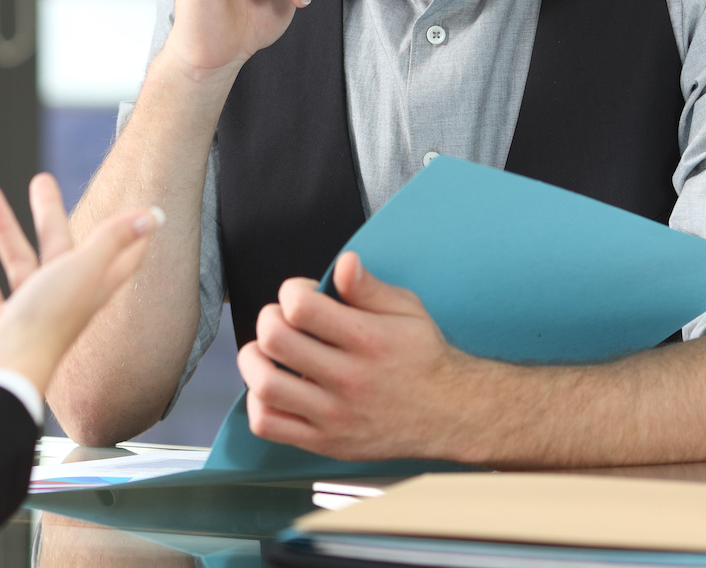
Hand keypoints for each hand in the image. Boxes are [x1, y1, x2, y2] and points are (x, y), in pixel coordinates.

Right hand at [0, 173, 161, 392]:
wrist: (6, 372)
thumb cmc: (49, 321)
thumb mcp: (83, 269)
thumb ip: (114, 239)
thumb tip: (155, 214)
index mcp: (90, 285)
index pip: (118, 255)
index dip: (128, 233)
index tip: (136, 210)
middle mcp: (62, 297)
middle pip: (57, 245)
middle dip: (48, 211)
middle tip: (40, 180)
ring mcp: (28, 311)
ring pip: (16, 258)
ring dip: (1, 225)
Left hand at [236, 251, 488, 460]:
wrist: (452, 415)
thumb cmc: (424, 358)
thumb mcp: (407, 310)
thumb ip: (368, 287)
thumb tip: (343, 263)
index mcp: (367, 340)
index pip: (300, 307)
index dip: (291, 291)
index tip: (302, 295)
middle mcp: (349, 379)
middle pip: (275, 340)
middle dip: (268, 319)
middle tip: (281, 320)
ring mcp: (335, 415)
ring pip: (265, 385)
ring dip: (253, 360)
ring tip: (266, 352)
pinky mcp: (327, 442)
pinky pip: (269, 425)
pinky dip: (258, 404)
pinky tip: (272, 388)